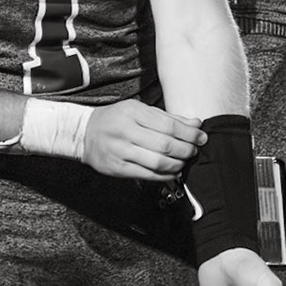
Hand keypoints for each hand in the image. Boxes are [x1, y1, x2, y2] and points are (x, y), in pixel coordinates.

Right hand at [82, 100, 203, 180]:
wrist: (84, 133)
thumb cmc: (116, 119)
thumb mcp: (140, 110)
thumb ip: (168, 117)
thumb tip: (196, 123)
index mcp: (133, 113)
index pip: (169, 125)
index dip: (189, 134)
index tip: (201, 137)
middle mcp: (126, 132)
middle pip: (165, 145)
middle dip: (186, 150)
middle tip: (194, 151)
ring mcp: (120, 151)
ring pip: (157, 162)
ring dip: (177, 164)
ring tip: (184, 161)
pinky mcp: (116, 168)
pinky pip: (146, 174)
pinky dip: (164, 175)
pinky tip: (172, 172)